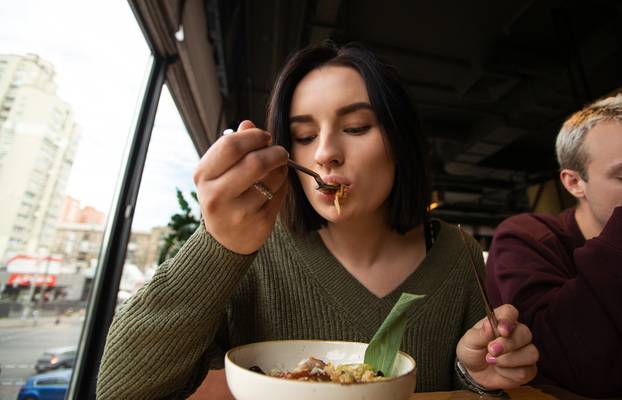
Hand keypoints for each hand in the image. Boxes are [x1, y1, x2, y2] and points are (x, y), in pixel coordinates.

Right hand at [193, 120, 288, 253]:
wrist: (225, 240)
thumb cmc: (224, 196)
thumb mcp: (219, 172)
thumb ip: (232, 147)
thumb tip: (248, 124)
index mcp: (203, 176)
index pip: (230, 145)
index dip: (253, 136)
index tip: (265, 137)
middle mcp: (217, 195)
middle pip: (254, 162)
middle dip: (274, 151)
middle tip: (280, 151)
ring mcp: (238, 212)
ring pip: (271, 178)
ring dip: (281, 168)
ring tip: (280, 166)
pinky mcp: (259, 223)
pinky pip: (279, 194)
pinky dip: (283, 184)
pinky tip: (277, 184)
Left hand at [456, 304, 538, 389]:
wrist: (473, 373)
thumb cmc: (472, 351)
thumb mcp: (469, 342)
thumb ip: (479, 334)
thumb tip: (488, 325)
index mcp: (501, 321)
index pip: (510, 312)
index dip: (508, 319)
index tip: (502, 330)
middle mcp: (516, 333)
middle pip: (525, 332)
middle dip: (509, 344)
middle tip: (491, 350)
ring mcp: (525, 351)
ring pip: (531, 353)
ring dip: (510, 360)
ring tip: (491, 361)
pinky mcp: (528, 369)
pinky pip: (526, 371)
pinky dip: (510, 373)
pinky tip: (500, 370)